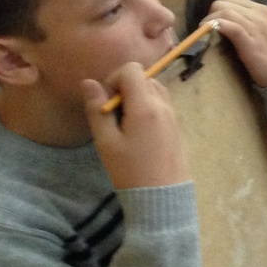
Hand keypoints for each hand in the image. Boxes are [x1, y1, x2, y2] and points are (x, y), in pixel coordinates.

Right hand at [82, 66, 191, 190]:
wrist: (163, 197)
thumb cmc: (130, 171)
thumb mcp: (106, 142)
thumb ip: (97, 109)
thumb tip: (89, 82)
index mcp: (147, 105)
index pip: (132, 69)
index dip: (114, 79)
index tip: (106, 103)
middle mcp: (164, 104)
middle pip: (143, 77)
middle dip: (124, 89)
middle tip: (113, 117)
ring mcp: (174, 114)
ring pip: (153, 89)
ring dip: (136, 98)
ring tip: (124, 126)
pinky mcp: (177, 125)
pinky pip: (161, 103)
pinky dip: (146, 108)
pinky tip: (138, 133)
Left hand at [204, 0, 266, 87]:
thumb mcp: (260, 26)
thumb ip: (245, 8)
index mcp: (261, 9)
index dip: (217, 9)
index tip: (213, 22)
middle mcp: (259, 13)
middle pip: (223, 3)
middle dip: (211, 14)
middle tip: (207, 29)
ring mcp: (256, 26)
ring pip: (224, 12)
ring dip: (209, 21)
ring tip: (203, 32)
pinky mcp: (250, 41)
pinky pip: (229, 26)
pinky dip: (215, 27)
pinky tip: (207, 34)